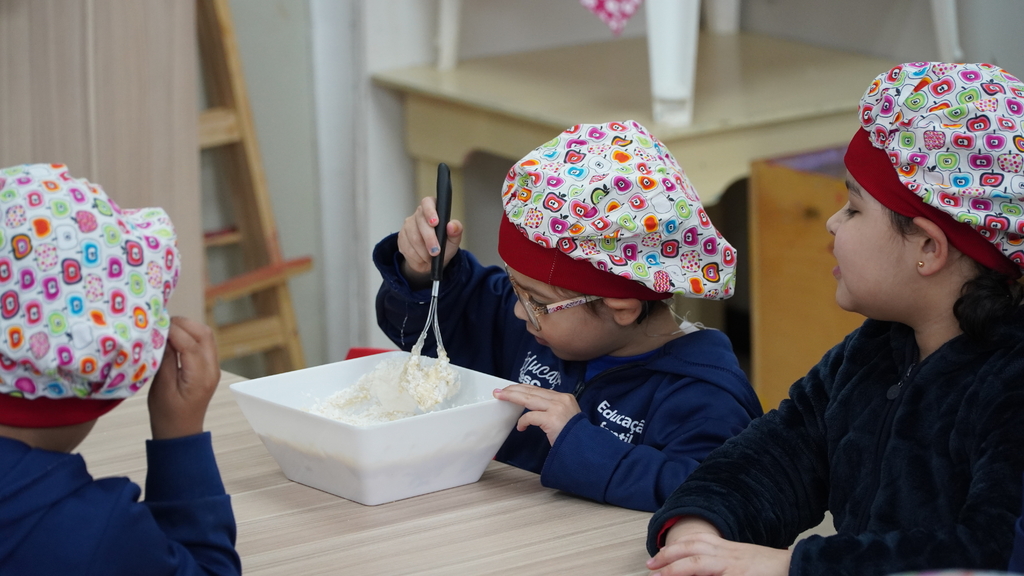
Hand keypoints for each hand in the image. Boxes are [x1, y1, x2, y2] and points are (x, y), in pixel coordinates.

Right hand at [148, 317, 220, 439]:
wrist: (180, 432)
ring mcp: (213, 367)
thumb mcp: (161, 388)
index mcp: (201, 377)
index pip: (190, 344)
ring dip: (187, 327)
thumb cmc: (167, 414)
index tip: (155, 323)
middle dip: (183, 323)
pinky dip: (189, 334)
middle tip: (160, 321)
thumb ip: (165, 359)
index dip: (172, 330)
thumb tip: (162, 334)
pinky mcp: (208, 367)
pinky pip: (203, 343)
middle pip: (204, 334)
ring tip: (165, 327)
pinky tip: (172, 336)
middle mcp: (212, 369)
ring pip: (205, 336)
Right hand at [397, 196, 463, 288]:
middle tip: (436, 251)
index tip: (435, 223)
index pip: (428, 203)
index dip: (430, 212)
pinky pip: (407, 248)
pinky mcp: (401, 237)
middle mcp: (419, 214)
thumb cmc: (444, 246)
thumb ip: (456, 231)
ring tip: (430, 257)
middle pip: (420, 223)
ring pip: (413, 238)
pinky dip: (416, 257)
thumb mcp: (453, 240)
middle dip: (429, 239)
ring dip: (423, 252)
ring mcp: (408, 225)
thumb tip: (452, 226)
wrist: (432, 260)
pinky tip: (422, 258)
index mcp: (433, 209)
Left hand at [492, 384, 580, 444]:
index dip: (523, 388)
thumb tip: (533, 409)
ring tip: (500, 397)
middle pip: (532, 391)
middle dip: (514, 390)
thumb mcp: (565, 417)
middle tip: (499, 390)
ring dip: (512, 397)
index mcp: (564, 398)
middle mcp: (560, 399)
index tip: (511, 388)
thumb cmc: (573, 436)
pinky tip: (520, 428)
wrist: (585, 447)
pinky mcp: (551, 419)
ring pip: (529, 399)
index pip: (539, 390)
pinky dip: (523, 422)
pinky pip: (530, 417)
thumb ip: (552, 410)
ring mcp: (556, 408)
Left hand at [647, 529, 791, 575]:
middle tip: (650, 567)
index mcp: (726, 548)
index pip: (695, 542)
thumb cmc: (768, 568)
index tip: (657, 557)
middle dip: (668, 556)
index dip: (674, 549)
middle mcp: (728, 553)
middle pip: (692, 548)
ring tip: (660, 575)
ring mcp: (734, 565)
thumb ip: (720, 564)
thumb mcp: (740, 562)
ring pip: (699, 562)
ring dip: (677, 568)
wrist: (796, 566)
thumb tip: (699, 570)